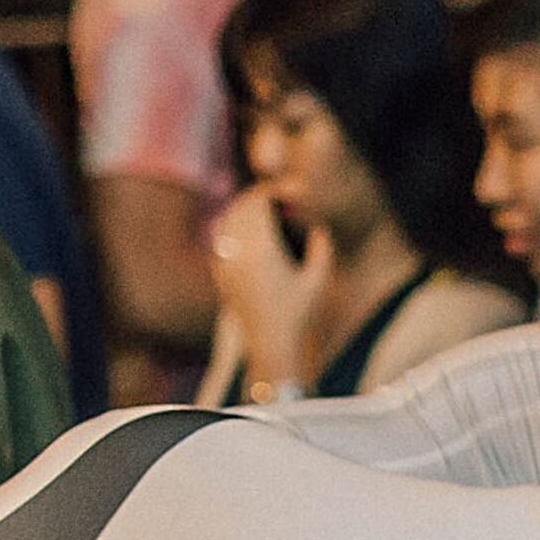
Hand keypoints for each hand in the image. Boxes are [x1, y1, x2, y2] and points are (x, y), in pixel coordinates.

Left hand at [208, 186, 332, 392]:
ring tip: (255, 212)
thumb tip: (317, 226)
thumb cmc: (300, 315)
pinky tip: (240, 235)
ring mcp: (226, 265)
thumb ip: (321, 246)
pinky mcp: (221, 277)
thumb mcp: (320, 280)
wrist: (272, 347)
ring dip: (239, 212)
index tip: (283, 192)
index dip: (270, 192)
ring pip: (224, 223)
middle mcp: (239, 253)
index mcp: (263, 248)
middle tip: (271, 197)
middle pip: (239, 209)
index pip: (258, 203)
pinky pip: (217, 243)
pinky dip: (227, 231)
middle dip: (254, 198)